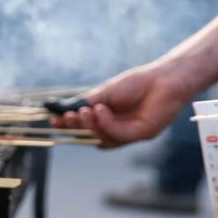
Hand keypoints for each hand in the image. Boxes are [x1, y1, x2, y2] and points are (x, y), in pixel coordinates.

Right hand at [51, 62, 194, 147]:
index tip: (54, 121)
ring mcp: (129, 134)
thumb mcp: (106, 92)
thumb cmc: (137, 83)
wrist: (163, 79)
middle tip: (67, 118)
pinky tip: (102, 110)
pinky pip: (118, 135)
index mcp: (108, 119)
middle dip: (77, 128)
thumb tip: (67, 109)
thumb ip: (88, 102)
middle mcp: (117, 129)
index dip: (70, 126)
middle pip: (91, 137)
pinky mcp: (141, 134)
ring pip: (103, 139)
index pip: (85, 127)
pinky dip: (107, 124)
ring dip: (91, 126)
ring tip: (85, 111)